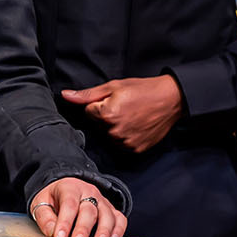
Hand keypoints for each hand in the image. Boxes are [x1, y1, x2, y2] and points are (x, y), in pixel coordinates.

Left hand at [28, 177, 127, 236]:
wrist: (67, 188)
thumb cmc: (55, 198)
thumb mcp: (42, 201)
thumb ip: (45, 217)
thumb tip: (51, 232)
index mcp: (69, 188)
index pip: (69, 205)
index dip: (65, 222)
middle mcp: (88, 192)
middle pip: (89, 210)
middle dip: (83, 228)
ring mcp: (102, 201)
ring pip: (107, 214)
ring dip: (104, 230)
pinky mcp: (112, 210)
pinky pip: (120, 219)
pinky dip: (119, 230)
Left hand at [61, 75, 182, 152]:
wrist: (171, 99)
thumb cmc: (142, 89)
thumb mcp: (113, 86)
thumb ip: (87, 94)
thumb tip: (65, 96)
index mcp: (106, 114)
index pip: (88, 112)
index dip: (99, 104)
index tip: (114, 100)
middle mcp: (114, 131)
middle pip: (98, 125)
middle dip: (106, 116)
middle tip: (125, 107)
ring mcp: (126, 142)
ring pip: (109, 135)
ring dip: (115, 127)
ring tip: (131, 115)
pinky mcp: (136, 149)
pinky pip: (122, 144)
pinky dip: (126, 136)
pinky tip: (136, 126)